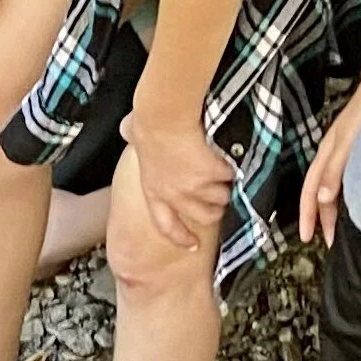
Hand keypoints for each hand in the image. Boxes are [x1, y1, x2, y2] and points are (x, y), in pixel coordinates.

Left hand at [124, 106, 236, 252]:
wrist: (166, 116)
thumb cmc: (149, 120)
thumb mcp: (136, 135)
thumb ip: (134, 136)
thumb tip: (127, 128)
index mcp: (154, 191)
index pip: (167, 225)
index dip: (181, 237)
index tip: (193, 245)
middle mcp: (175, 196)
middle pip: (203, 216)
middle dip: (213, 209)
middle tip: (220, 199)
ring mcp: (196, 188)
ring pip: (220, 198)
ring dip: (225, 188)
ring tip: (225, 175)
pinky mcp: (213, 174)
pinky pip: (230, 176)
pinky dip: (232, 168)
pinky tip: (231, 159)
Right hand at [299, 59, 360, 248]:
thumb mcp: (350, 139)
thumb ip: (335, 169)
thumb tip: (322, 198)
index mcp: (328, 150)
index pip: (311, 189)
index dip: (308, 214)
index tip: (308, 237)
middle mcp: (335, 149)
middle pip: (320, 189)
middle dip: (320, 215)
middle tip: (326, 239)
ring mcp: (348, 145)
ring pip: (333, 182)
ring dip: (332, 205)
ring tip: (338, 225)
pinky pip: (347, 174)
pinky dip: (346, 190)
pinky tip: (356, 196)